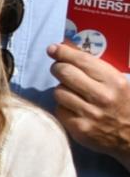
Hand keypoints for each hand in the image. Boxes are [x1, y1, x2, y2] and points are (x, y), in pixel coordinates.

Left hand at [49, 42, 129, 158]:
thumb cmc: (124, 104)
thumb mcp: (118, 82)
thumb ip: (96, 67)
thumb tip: (66, 48)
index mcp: (114, 81)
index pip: (81, 60)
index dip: (63, 52)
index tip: (53, 49)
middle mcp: (102, 96)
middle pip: (64, 73)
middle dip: (58, 68)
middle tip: (60, 69)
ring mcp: (89, 113)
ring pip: (58, 91)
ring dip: (62, 89)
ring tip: (73, 92)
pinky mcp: (79, 128)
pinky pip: (59, 109)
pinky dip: (63, 106)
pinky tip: (74, 108)